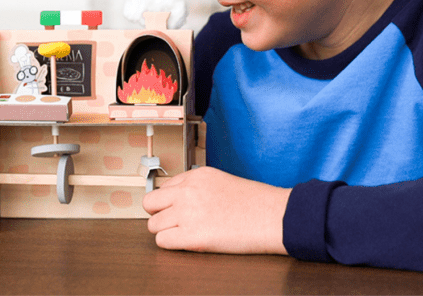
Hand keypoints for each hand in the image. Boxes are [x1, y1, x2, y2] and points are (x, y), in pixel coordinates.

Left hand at [142, 166, 291, 254]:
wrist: (272, 216)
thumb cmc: (256, 202)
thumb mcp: (223, 182)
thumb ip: (200, 187)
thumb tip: (182, 200)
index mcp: (197, 176)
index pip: (164, 187)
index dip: (170, 201)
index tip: (176, 208)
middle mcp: (188, 191)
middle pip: (150, 203)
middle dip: (158, 214)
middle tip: (172, 221)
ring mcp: (187, 213)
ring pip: (153, 225)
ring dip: (165, 231)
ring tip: (184, 234)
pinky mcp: (191, 236)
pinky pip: (162, 242)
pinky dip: (171, 245)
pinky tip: (187, 242)